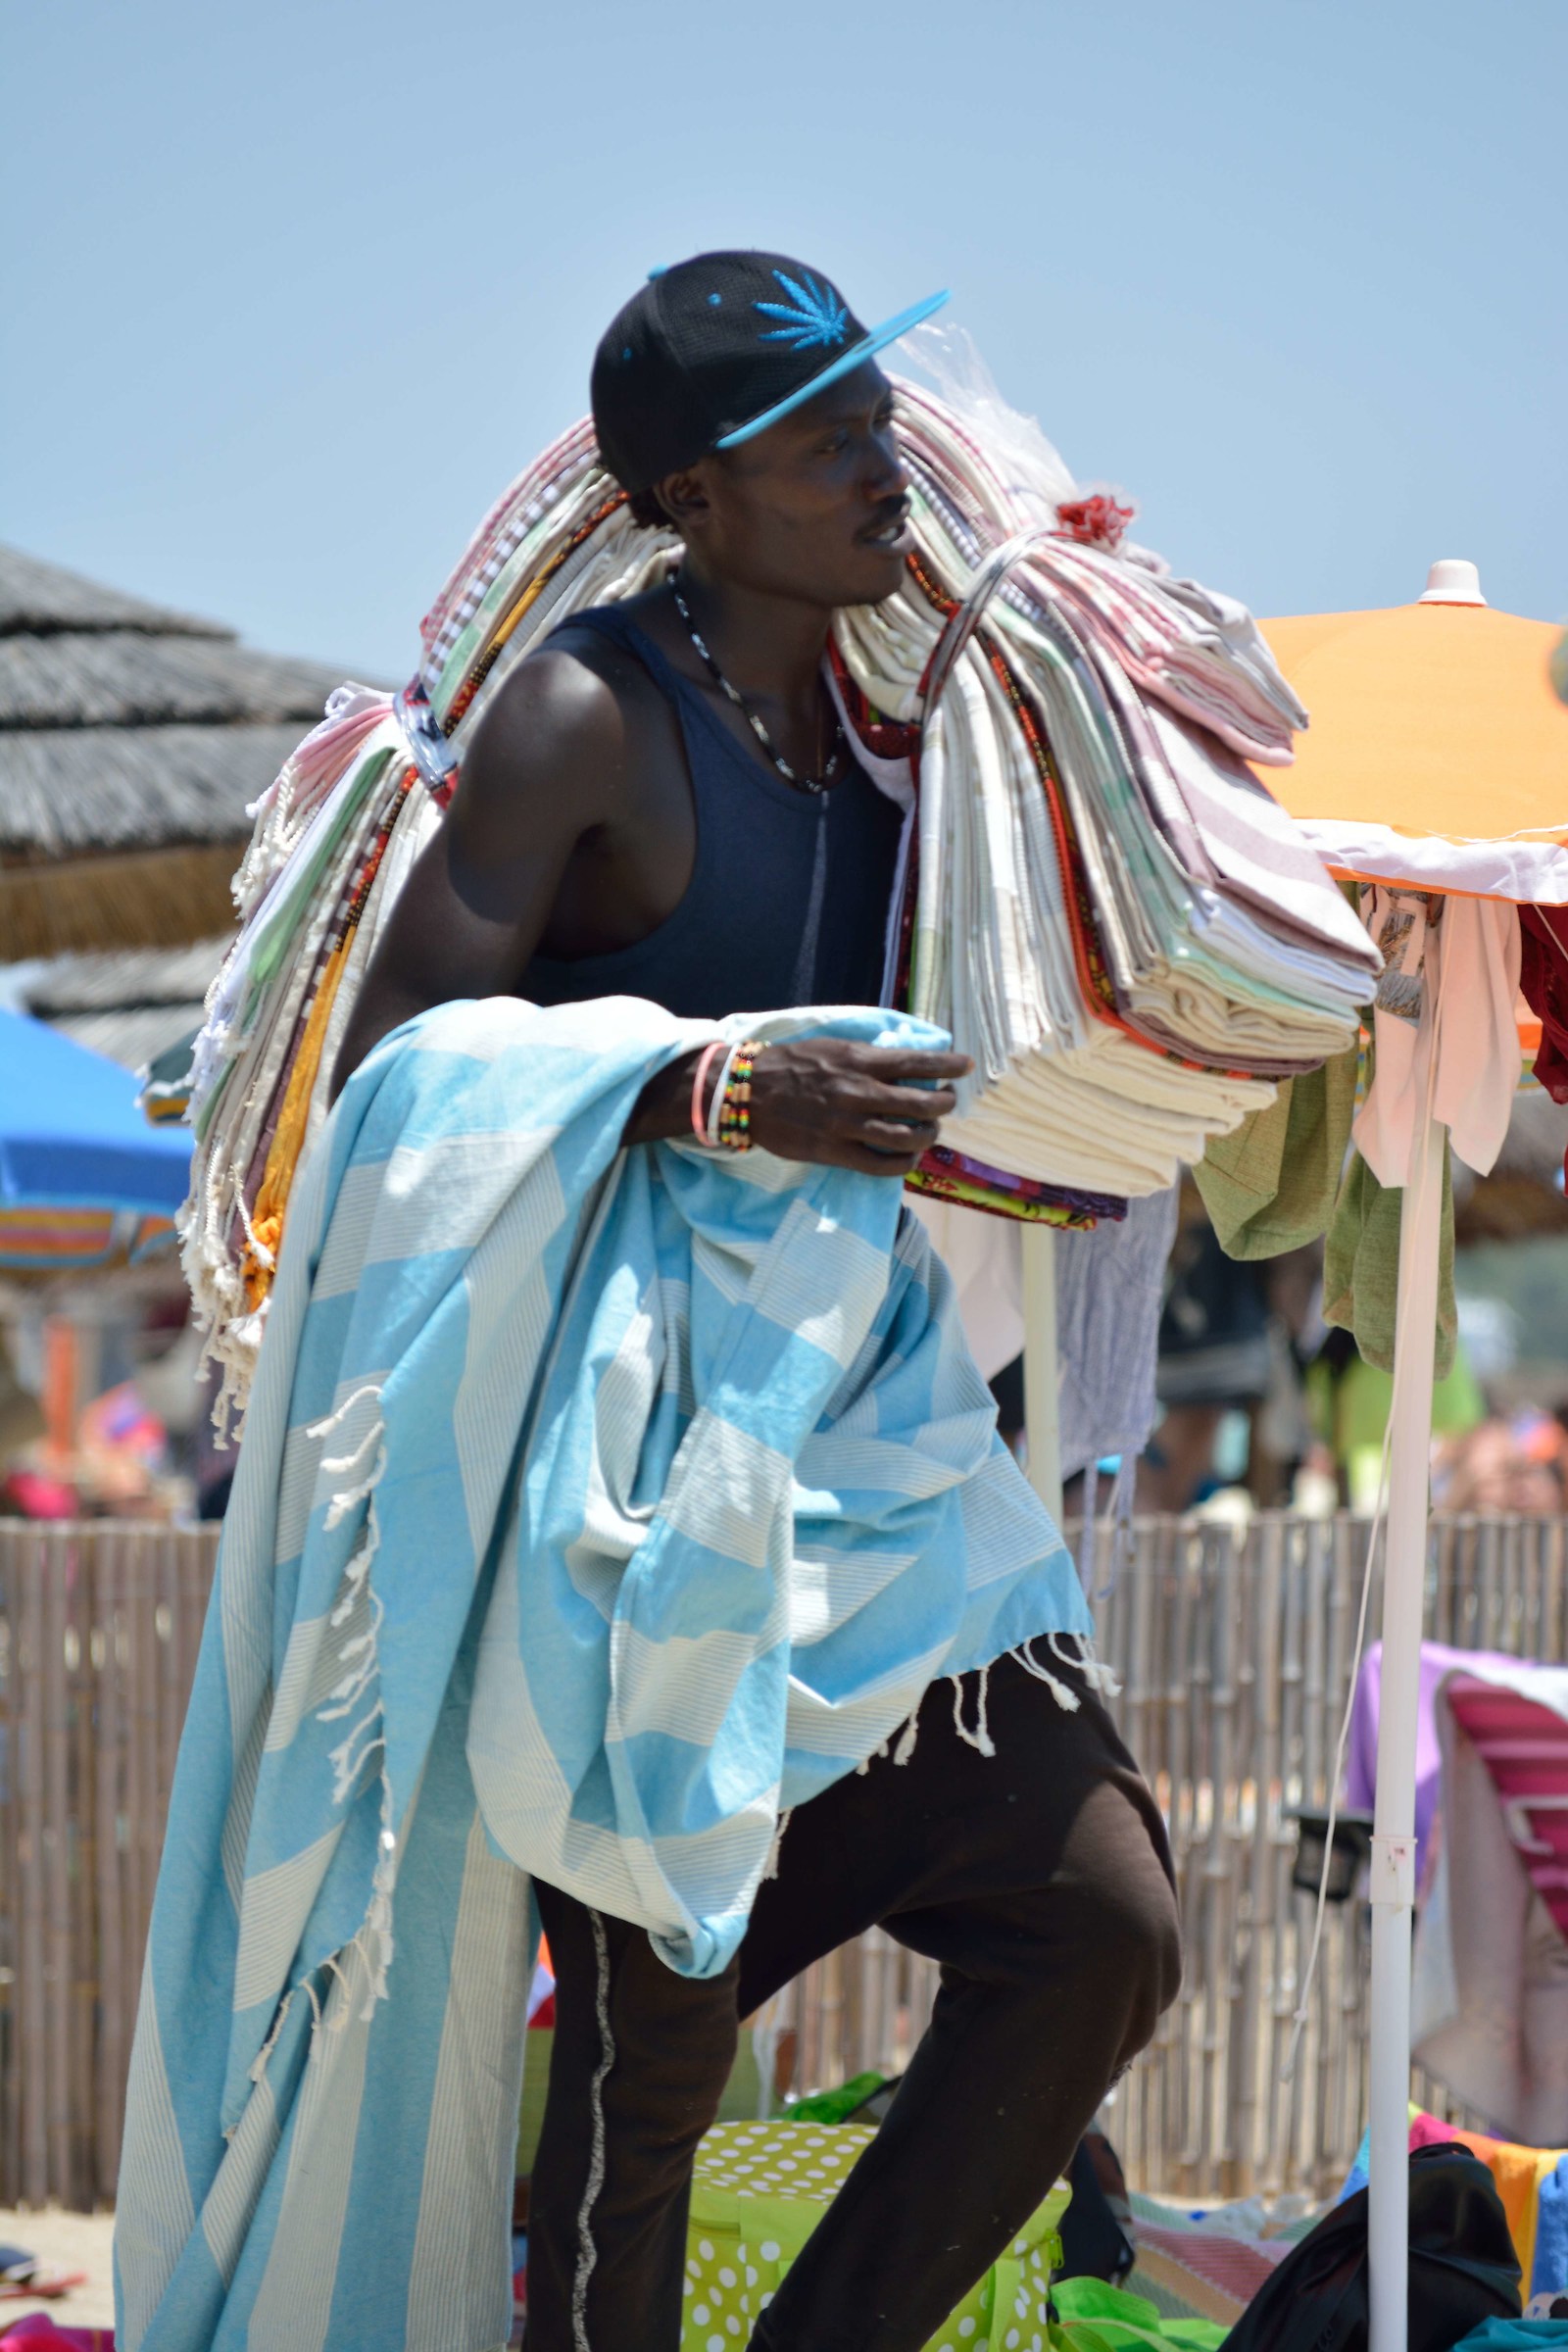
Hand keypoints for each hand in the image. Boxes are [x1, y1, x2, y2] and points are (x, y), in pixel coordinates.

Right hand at [745, 1040, 971, 1175]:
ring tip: (930, 1129)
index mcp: (857, 1060)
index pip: (915, 1062)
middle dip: (944, 1103)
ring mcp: (846, 1126)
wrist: (746, 1091)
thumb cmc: (792, 1064)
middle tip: (947, 1100)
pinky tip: (908, 1156)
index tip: (965, 1064)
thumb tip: (906, 1062)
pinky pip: (880, 1166)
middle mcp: (856, 1092)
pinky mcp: (833, 1152)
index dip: (947, 1065)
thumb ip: (868, 1057)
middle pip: (921, 1103)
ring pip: (906, 1137)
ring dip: (928, 1134)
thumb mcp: (833, 1046)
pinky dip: (903, 1163)